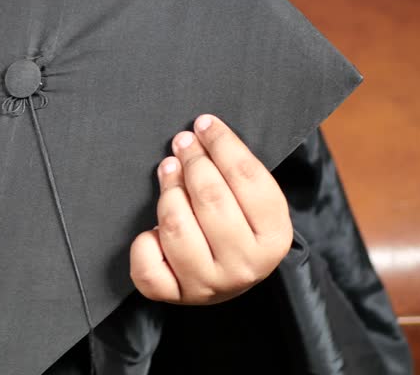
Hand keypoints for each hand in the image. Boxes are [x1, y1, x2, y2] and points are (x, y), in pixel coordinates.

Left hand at [130, 114, 291, 304]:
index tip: (205, 123)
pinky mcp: (174, 296)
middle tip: (182, 142)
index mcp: (275, 239)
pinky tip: (151, 231)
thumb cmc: (239, 226)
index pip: (247, 179)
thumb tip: (201, 131)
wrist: (229, 278)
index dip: (222, 143)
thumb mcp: (254, 204)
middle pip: (210, 198)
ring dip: (168, 191)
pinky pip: (148, 266)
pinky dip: (144, 242)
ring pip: (176, 227)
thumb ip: (237, 172)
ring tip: (168, 171)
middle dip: (192, 161)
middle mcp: (245, 266)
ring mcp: (208, 285)